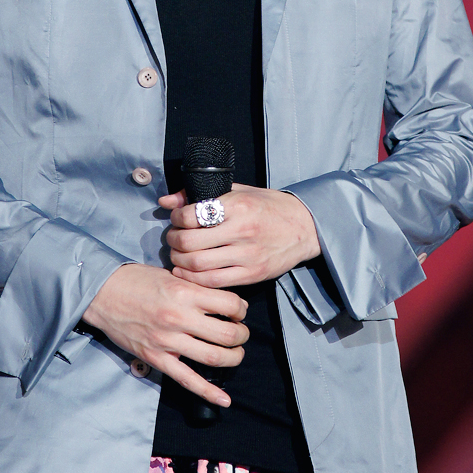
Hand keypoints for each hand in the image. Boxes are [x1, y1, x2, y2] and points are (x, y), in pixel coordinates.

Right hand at [81, 262, 247, 406]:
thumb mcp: (171, 275)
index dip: (241, 309)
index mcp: (184, 293)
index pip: (230, 305)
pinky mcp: (156, 358)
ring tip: (235, 353)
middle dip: (242, 336)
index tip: (240, 311)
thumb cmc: (136, 280)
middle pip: (227, 334)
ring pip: (213, 358)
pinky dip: (208, 392)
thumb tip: (223, 301)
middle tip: (241, 333)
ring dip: (233, 358)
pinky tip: (224, 399)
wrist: (102, 293)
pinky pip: (186, 380)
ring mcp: (167, 341)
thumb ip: (196, 288)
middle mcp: (178, 318)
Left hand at [160, 185, 320, 288]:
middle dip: (174, 241)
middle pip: (190, 243)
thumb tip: (167, 200)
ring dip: (179, 261)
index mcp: (238, 206)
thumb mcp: (239, 191)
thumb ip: (203, 194)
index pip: (192, 215)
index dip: (176, 218)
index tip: (176, 218)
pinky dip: (194, 278)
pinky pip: (214, 282)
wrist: (305, 227)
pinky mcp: (253, 274)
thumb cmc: (270, 206)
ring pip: (198, 265)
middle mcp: (242, 231)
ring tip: (178, 255)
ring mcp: (248, 256)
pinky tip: (187, 271)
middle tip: (173, 238)